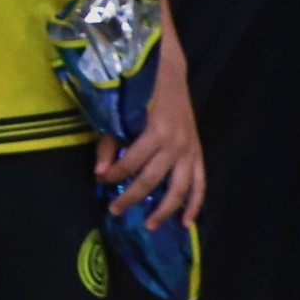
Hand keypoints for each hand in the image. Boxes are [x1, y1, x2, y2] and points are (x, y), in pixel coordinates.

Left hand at [98, 64, 205, 227]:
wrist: (169, 74)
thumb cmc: (140, 93)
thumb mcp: (121, 114)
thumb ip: (110, 144)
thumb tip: (99, 174)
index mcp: (155, 132)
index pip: (130, 164)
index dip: (113, 176)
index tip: (100, 182)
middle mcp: (176, 145)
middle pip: (152, 180)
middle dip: (131, 198)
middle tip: (114, 211)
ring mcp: (190, 151)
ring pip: (179, 189)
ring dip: (165, 210)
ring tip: (149, 226)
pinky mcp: (199, 154)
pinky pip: (200, 184)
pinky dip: (194, 204)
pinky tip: (186, 222)